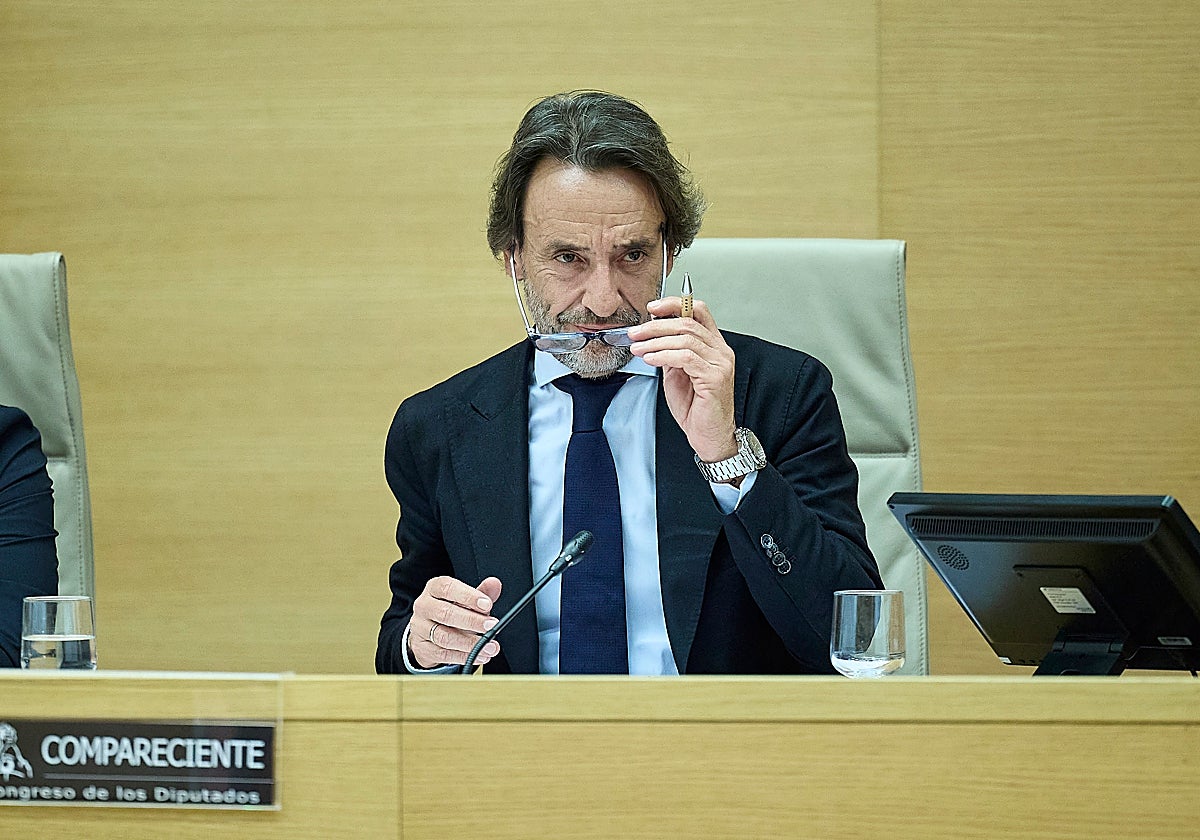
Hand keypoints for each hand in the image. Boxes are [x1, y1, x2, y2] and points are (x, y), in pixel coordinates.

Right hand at [409, 575, 502, 668]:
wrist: (427, 633)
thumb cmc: (449, 611)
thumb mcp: (464, 599)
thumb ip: (481, 592)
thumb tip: (494, 583)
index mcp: (433, 589)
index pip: (447, 588)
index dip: (468, 596)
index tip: (487, 604)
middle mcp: (424, 607)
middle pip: (446, 613)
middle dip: (472, 621)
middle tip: (491, 626)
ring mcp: (421, 629)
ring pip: (445, 637)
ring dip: (471, 643)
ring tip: (491, 646)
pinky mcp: (423, 649)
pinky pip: (444, 655)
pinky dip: (465, 656)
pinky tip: (481, 656)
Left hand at [628, 296, 737, 462]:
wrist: (709, 435)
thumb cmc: (696, 408)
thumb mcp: (677, 373)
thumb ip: (670, 352)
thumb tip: (652, 335)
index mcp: (714, 346)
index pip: (698, 311)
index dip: (674, 304)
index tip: (652, 308)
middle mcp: (721, 351)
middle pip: (688, 322)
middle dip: (656, 325)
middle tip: (636, 332)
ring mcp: (720, 363)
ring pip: (686, 338)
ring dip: (655, 341)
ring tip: (638, 348)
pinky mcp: (715, 377)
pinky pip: (686, 357)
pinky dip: (664, 355)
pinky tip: (651, 359)